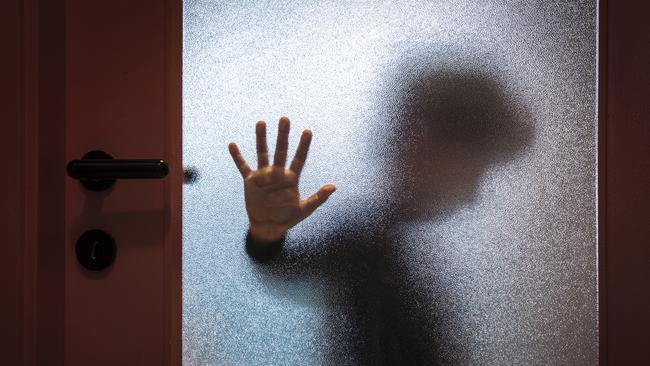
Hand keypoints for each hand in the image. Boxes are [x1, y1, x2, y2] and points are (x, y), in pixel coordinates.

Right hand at [228, 116, 335, 242]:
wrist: (268, 227)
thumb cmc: (287, 218)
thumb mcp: (304, 209)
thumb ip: (318, 198)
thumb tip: (333, 186)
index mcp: (291, 178)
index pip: (299, 158)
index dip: (303, 145)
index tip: (308, 131)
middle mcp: (277, 173)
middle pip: (281, 150)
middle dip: (283, 135)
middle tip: (285, 119)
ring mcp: (264, 175)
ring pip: (262, 153)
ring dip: (262, 138)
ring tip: (261, 123)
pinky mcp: (251, 181)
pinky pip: (243, 166)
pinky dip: (237, 157)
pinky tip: (232, 145)